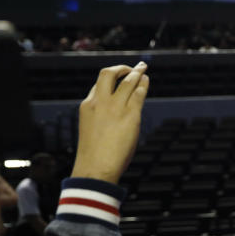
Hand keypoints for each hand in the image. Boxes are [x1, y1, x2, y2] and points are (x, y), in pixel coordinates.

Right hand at [71, 62, 149, 183]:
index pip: (98, 85)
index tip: (119, 79)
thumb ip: (102, 118)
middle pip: (108, 73)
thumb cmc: (94, 155)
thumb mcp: (93, 130)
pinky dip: (143, 85)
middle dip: (121, 68)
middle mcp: (100, 102)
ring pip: (127, 81)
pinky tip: (146, 81)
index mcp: (87, 106)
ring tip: (143, 70)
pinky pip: (138, 94)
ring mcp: (115, 107)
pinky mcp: (131, 115)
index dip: (111, 80)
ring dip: (137, 73)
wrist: (96, 167)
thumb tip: (116, 118)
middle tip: (132, 68)